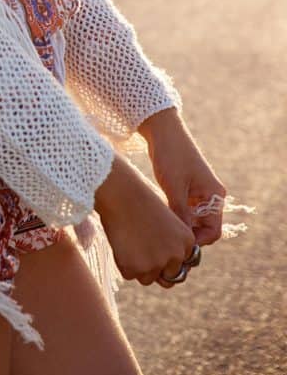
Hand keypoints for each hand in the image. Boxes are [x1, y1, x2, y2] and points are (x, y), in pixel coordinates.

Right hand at [94, 152, 196, 287]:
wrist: (121, 193)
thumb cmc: (141, 200)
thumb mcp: (167, 219)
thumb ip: (173, 242)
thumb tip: (171, 270)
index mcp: (187, 241)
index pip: (182, 265)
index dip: (168, 259)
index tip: (155, 246)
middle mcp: (175, 255)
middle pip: (168, 277)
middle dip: (156, 269)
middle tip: (141, 250)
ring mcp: (156, 264)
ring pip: (148, 278)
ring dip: (139, 267)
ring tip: (130, 241)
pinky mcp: (135, 268)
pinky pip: (130, 274)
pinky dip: (123, 263)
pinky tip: (121, 242)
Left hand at [139, 109, 226, 246]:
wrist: (162, 130)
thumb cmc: (170, 155)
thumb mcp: (174, 188)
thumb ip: (181, 214)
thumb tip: (183, 240)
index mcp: (215, 195)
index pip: (214, 232)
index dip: (198, 241)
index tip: (178, 244)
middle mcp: (210, 196)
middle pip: (203, 227)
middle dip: (187, 234)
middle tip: (166, 238)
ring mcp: (199, 192)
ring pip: (192, 220)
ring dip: (179, 224)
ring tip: (161, 227)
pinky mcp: (187, 189)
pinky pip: (185, 210)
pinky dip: (175, 214)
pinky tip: (160, 215)